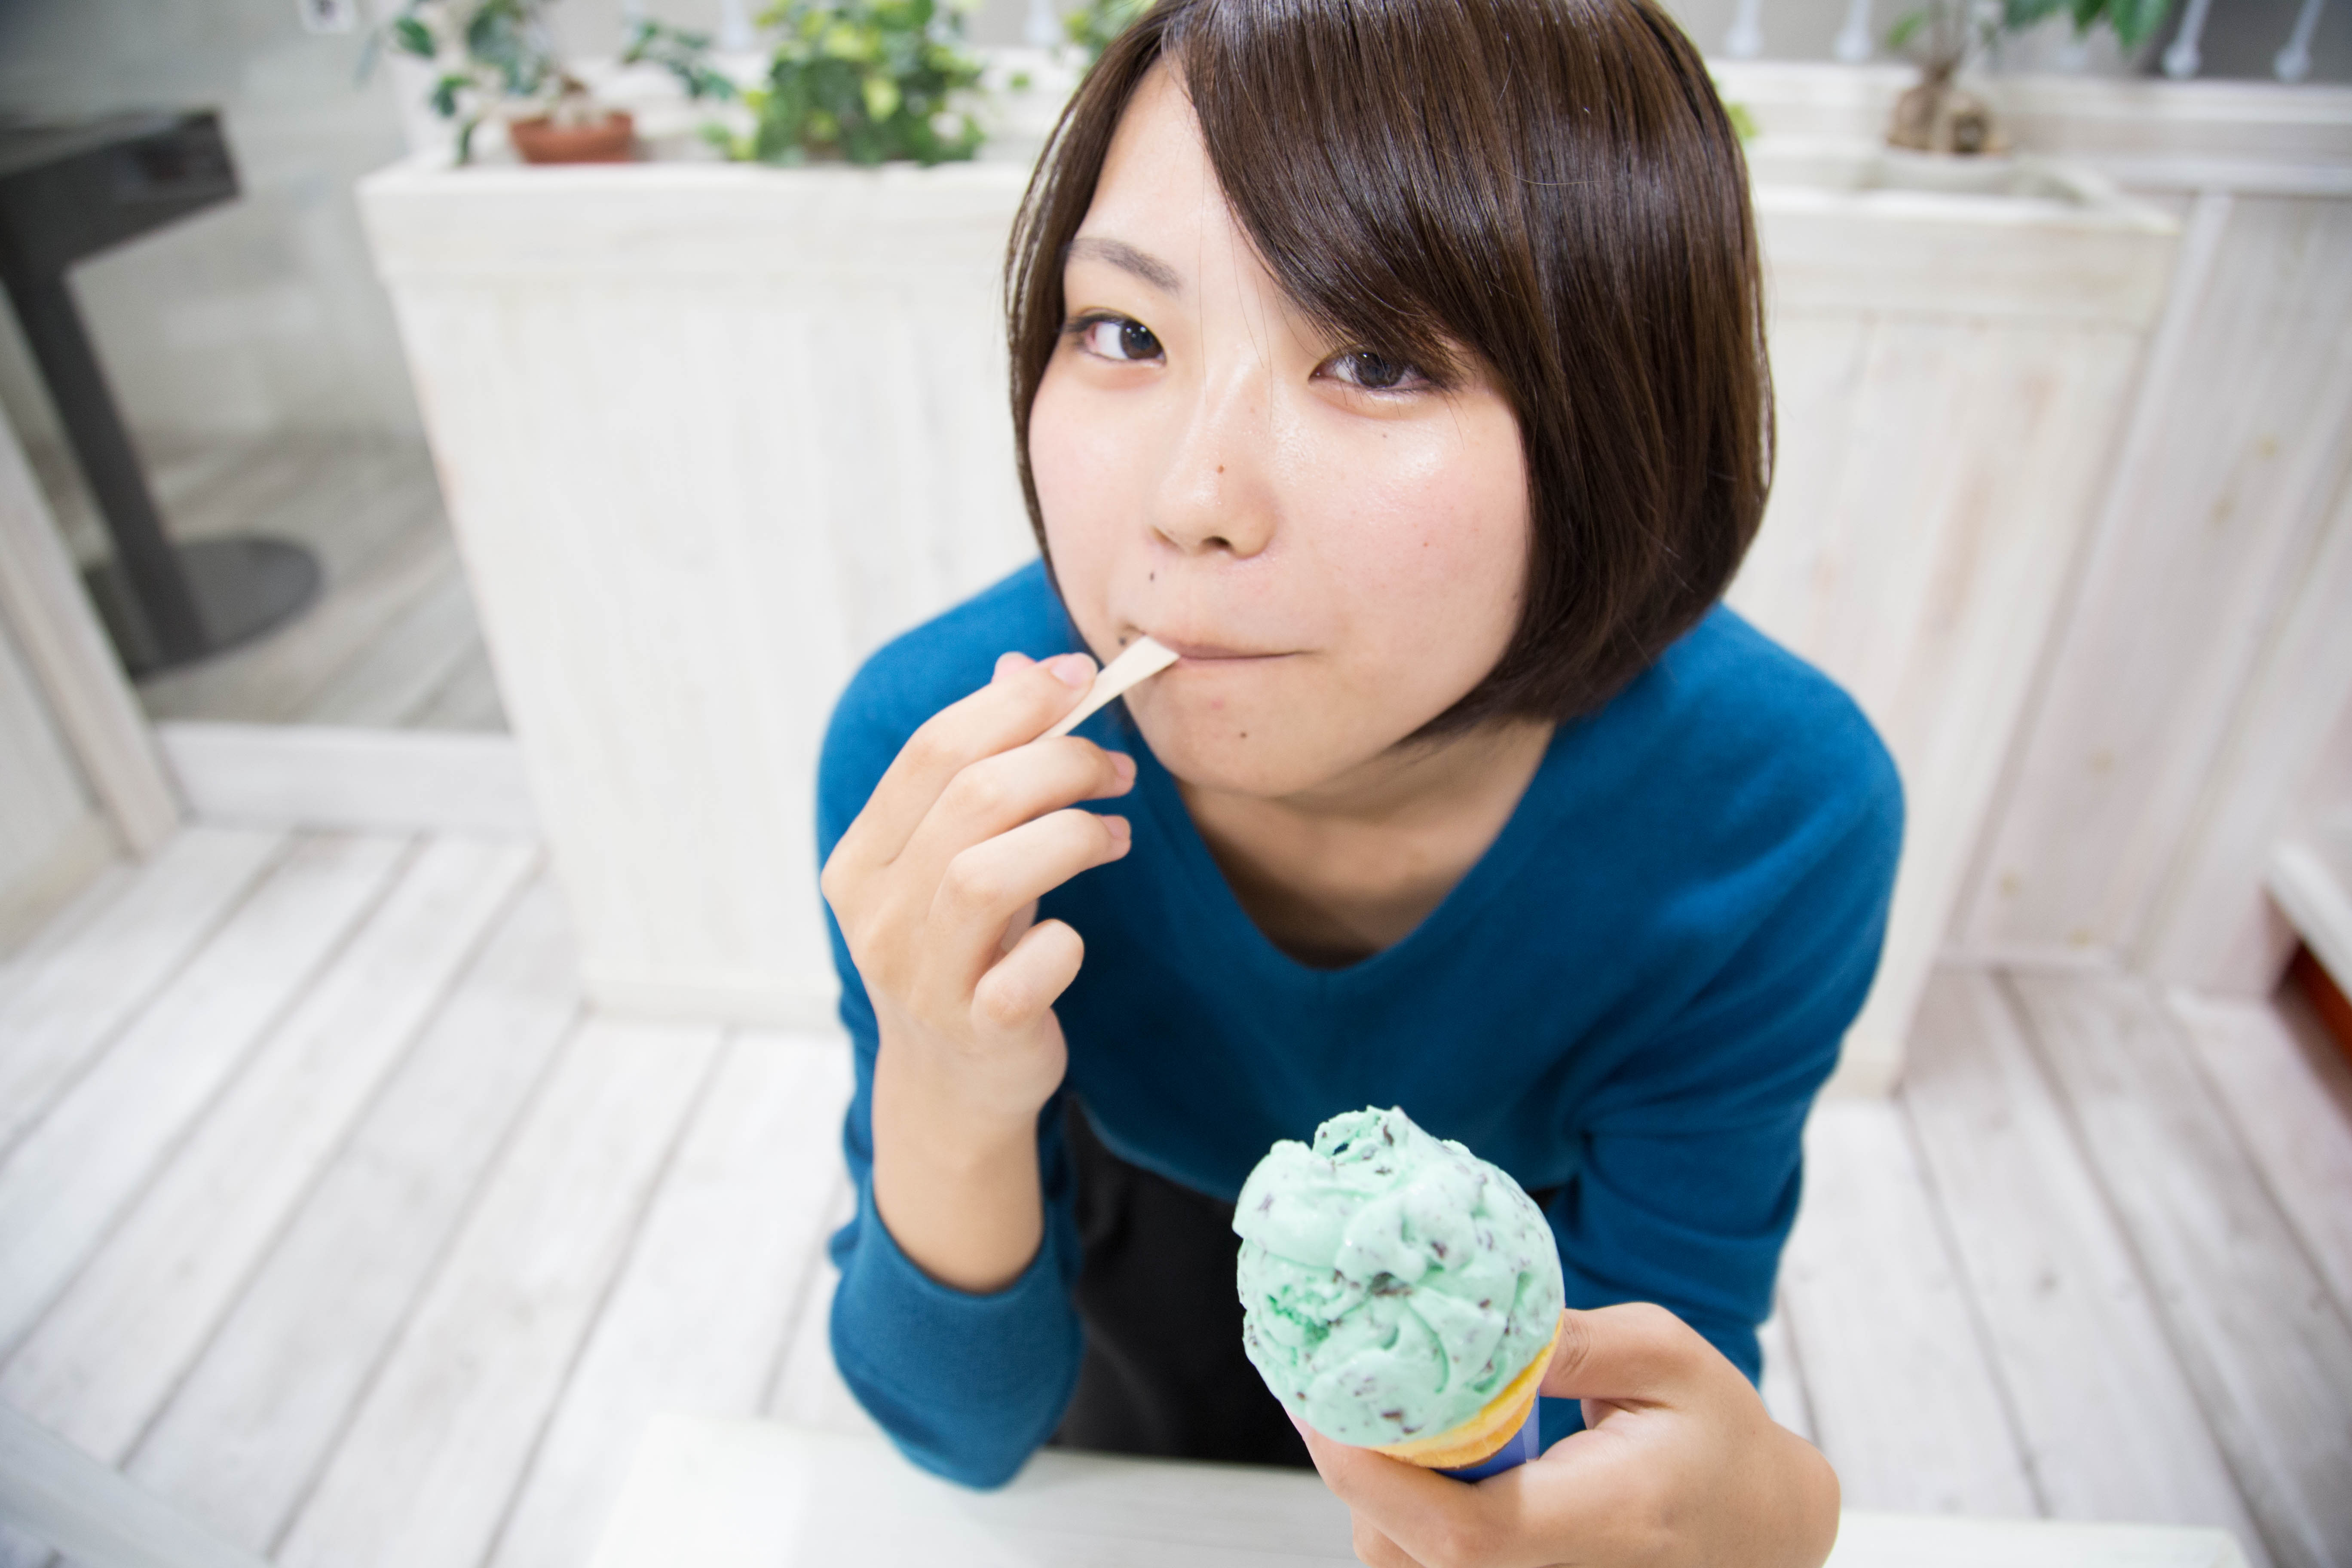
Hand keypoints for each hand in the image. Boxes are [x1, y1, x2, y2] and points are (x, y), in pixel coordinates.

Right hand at [821, 649, 1135, 1290]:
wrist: (955, 1084)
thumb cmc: (968, 947)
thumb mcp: (960, 854)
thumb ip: (982, 766)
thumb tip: (1023, 665)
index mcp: (863, 857)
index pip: (932, 750)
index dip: (1013, 703)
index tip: (1080, 678)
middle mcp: (876, 913)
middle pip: (968, 798)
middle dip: (1060, 761)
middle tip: (1116, 768)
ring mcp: (920, 977)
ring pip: (987, 873)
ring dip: (1070, 835)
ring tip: (1114, 835)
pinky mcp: (976, 1031)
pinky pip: (1026, 970)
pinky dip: (1064, 943)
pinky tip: (1075, 935)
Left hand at [1297, 1304, 1838, 1567]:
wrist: (1761, 1523)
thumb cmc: (1716, 1435)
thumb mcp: (1663, 1356)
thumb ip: (1568, 1340)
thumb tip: (1468, 1317)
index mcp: (1605, 1528)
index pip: (1463, 1532)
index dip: (1374, 1472)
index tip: (1319, 1401)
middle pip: (1408, 1552)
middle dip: (1357, 1465)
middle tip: (1332, 1379)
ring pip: (1402, 1562)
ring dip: (1374, 1488)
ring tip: (1376, 1406)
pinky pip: (1421, 1564)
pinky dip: (1399, 1513)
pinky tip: (1412, 1451)